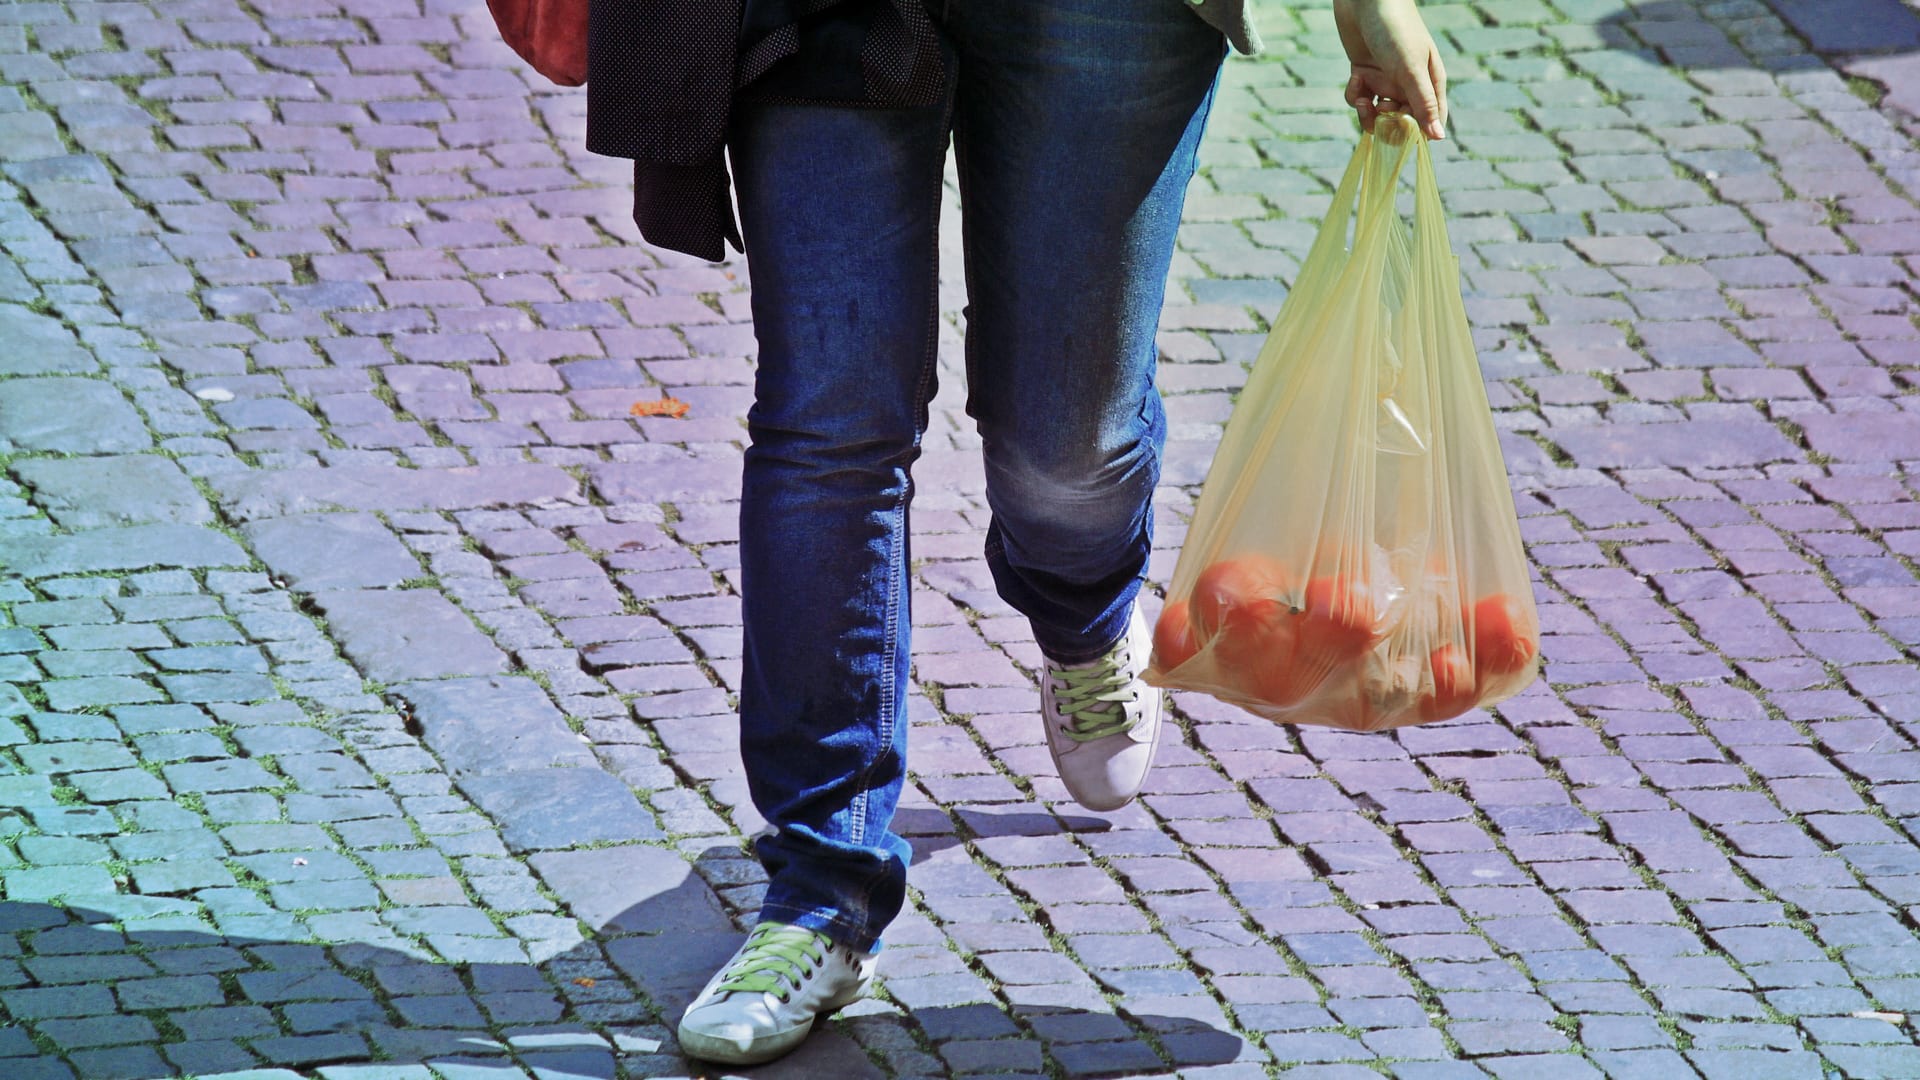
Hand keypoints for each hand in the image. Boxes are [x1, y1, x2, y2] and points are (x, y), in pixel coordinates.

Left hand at [1334, 0, 1447, 139]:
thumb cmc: (1395, 29)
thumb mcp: (1410, 68)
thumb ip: (1422, 103)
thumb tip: (1438, 137)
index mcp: (1430, 82)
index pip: (1430, 120)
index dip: (1416, 133)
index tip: (1401, 133)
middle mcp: (1409, 84)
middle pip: (1401, 122)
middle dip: (1388, 124)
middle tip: (1380, 111)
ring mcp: (1386, 80)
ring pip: (1377, 114)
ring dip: (1368, 114)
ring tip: (1363, 100)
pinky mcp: (1364, 75)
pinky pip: (1360, 99)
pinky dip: (1355, 94)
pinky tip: (1355, 77)